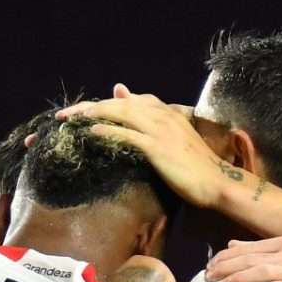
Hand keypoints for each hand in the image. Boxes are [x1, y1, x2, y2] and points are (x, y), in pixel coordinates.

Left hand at [61, 87, 240, 209]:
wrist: (217, 182)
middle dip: (88, 107)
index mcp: (165, 112)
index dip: (103, 104)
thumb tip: (133, 108)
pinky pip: (127, 135)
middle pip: (117, 103)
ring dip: (92, 114)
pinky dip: (108, 131)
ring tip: (69, 120)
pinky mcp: (157, 147)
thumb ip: (154, 124)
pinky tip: (91, 133)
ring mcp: (159, 129)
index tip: (81, 112)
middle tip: (63, 116)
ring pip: (119, 113)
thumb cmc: (196, 165)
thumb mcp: (174, 138)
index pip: (128, 100)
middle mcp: (161, 115)